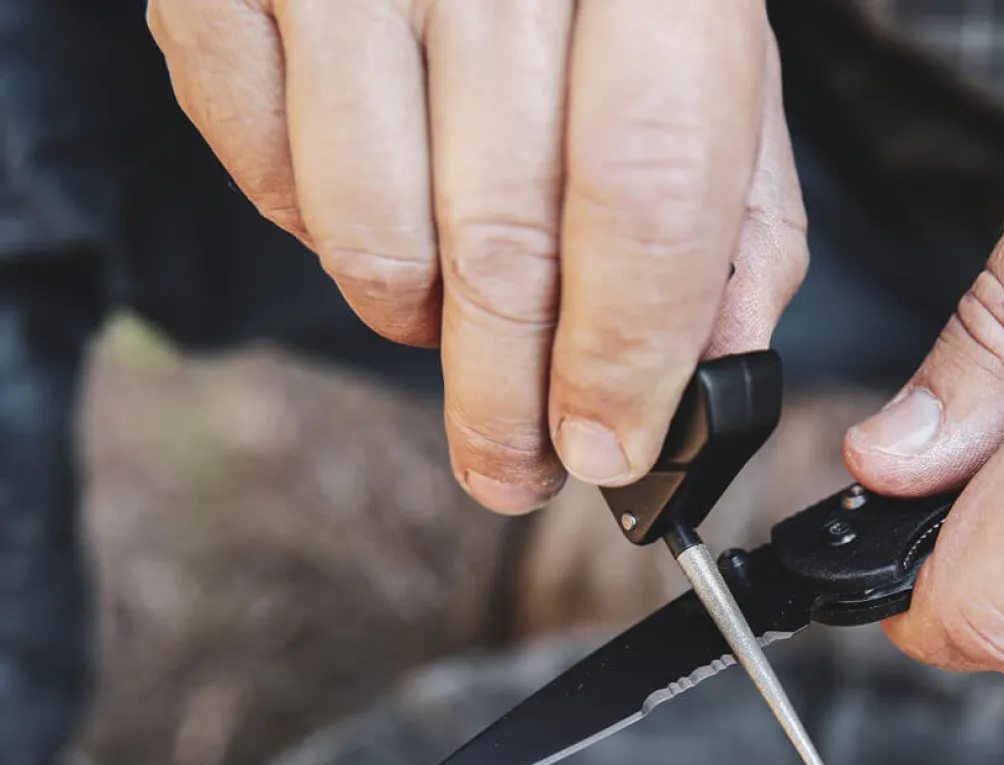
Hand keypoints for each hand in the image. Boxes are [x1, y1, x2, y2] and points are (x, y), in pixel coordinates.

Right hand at [147, 0, 806, 512]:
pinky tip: (376, 202)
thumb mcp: (705, 48)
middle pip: (500, 244)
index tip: (609, 452)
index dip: (625, 354)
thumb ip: (733, 207)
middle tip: (513, 469)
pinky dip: (321, 236)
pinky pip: (263, 178)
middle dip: (509, 401)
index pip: (644, 193)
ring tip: (451, 309)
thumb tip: (710, 371)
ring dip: (417, 322)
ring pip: (371, 237)